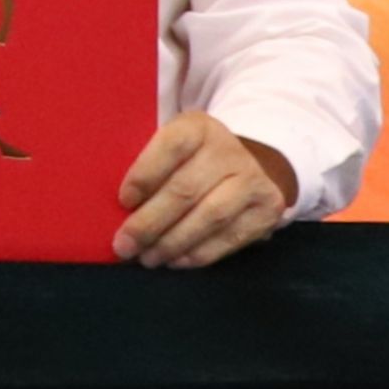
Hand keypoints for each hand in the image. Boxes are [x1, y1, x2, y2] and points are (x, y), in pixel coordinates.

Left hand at [114, 113, 296, 269]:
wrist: (253, 162)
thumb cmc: (194, 159)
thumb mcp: (173, 146)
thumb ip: (149, 167)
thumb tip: (120, 208)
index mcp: (199, 127)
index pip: (171, 147)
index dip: (144, 175)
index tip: (123, 201)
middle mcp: (229, 150)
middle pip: (185, 190)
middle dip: (150, 223)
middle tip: (125, 245)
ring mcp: (253, 180)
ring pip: (209, 217)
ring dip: (173, 243)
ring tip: (148, 258)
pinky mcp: (267, 209)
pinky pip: (229, 238)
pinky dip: (198, 254)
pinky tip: (175, 261)